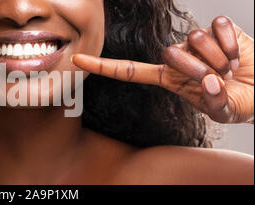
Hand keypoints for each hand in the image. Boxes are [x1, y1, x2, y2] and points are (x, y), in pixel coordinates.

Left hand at [72, 16, 253, 123]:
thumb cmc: (238, 102)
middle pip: (169, 53)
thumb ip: (215, 102)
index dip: (104, 66)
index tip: (77, 60)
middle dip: (196, 68)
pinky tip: (238, 53)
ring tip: (230, 68)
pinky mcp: (217, 28)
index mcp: (170, 79)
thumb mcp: (224, 111)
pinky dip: (232, 43)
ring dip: (218, 58)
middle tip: (218, 78)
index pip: (130, 71)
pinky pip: (218, 27)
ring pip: (194, 39)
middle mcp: (178, 57)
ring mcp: (196, 41)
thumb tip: (210, 82)